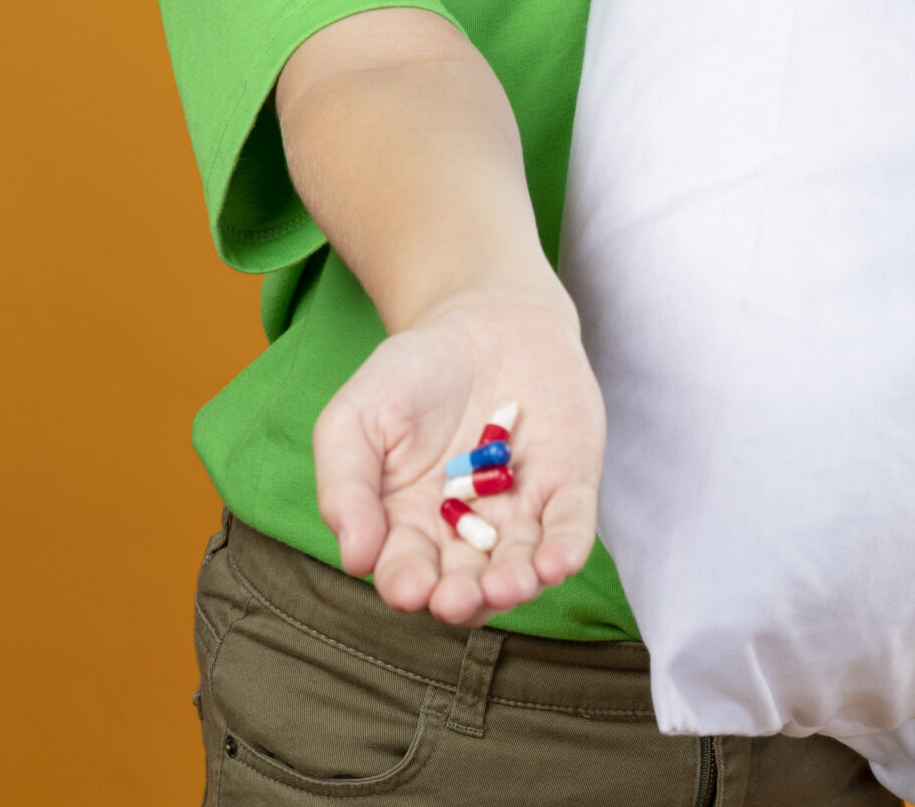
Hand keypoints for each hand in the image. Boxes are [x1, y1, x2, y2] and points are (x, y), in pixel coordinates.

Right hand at [313, 278, 604, 625]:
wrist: (484, 316)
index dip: (407, 583)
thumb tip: (355, 558)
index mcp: (410, 524)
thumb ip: (345, 484)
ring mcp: (521, 511)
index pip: (407, 568)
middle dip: (462, 596)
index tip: (409, 587)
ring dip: (514, 584)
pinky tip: (554, 563)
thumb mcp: (356, 415)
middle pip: (466, 580)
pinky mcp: (568, 485)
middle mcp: (468, 532)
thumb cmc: (413, 373)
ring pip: (519, 565)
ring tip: (504, 585)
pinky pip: (570, 527)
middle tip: (456, 598)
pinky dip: (565, 549)